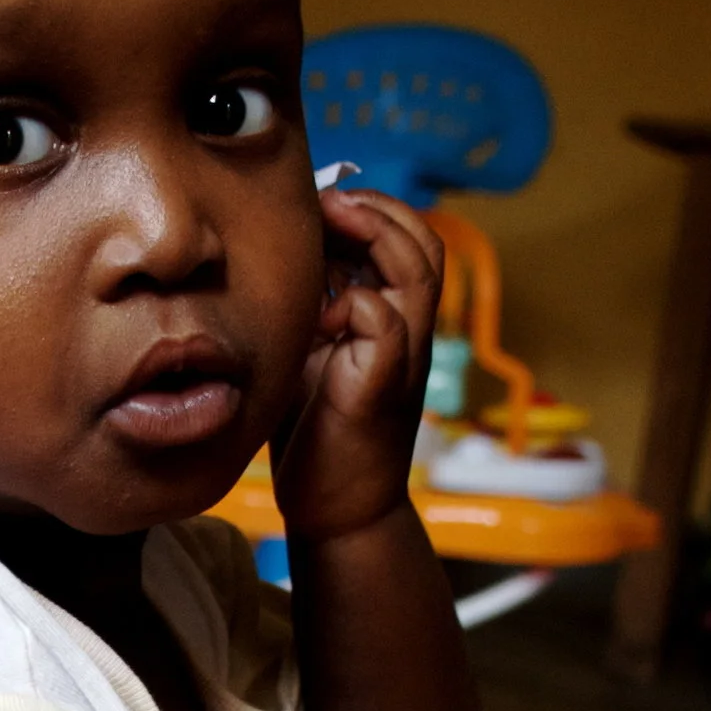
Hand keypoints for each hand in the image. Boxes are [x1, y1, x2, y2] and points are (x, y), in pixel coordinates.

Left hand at [270, 186, 443, 543]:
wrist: (334, 509)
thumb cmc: (316, 430)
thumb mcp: (309, 349)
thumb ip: (310, 302)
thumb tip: (285, 249)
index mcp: (395, 318)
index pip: (409, 240)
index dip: (372, 209)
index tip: (320, 203)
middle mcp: (411, 333)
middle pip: (426, 243)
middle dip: (378, 208)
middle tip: (326, 201)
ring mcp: (404, 359)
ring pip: (417, 272)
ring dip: (374, 236)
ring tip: (330, 225)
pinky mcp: (382, 387)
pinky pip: (386, 323)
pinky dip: (354, 304)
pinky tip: (320, 316)